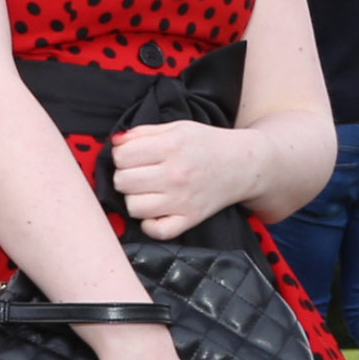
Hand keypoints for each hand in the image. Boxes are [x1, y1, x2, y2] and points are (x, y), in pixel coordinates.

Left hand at [112, 119, 262, 239]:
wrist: (243, 164)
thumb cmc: (207, 144)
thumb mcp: (177, 128)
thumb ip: (143, 132)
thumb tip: (115, 142)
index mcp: (171, 147)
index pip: (122, 156)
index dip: (121, 156)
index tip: (131, 157)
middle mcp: (176, 174)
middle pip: (122, 182)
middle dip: (125, 176)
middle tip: (139, 174)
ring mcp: (183, 200)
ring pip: (133, 207)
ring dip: (135, 199)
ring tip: (147, 191)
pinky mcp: (190, 218)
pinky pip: (156, 231)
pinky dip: (149, 224)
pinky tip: (154, 212)